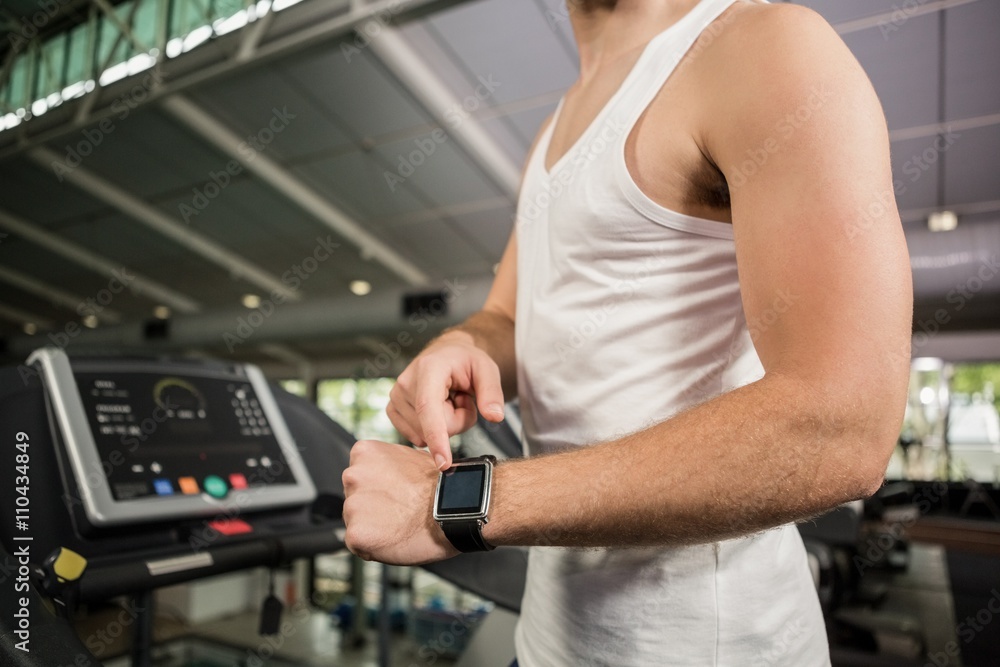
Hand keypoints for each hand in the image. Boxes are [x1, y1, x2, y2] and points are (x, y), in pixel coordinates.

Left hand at [342, 440, 458, 564]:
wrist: (455, 508)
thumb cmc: (440, 486)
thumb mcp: (411, 458)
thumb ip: (389, 465)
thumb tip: (385, 473)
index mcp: (364, 453)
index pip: (359, 477)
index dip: (378, 489)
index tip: (396, 494)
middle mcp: (352, 476)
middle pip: (355, 499)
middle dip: (372, 507)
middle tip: (400, 511)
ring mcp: (352, 505)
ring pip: (356, 522)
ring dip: (373, 527)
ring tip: (400, 524)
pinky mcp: (356, 533)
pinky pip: (358, 544)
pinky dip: (373, 547)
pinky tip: (394, 538)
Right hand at [388, 332, 504, 469]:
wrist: (446, 354)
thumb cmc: (465, 361)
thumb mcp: (487, 369)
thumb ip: (492, 393)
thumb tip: (495, 417)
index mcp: (429, 368)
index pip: (429, 408)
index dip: (436, 437)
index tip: (443, 463)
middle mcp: (406, 382)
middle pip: (436, 427)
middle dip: (457, 420)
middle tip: (461, 398)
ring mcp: (396, 397)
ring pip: (426, 436)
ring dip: (445, 424)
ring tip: (448, 400)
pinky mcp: (393, 410)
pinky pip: (417, 437)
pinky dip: (432, 428)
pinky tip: (436, 408)